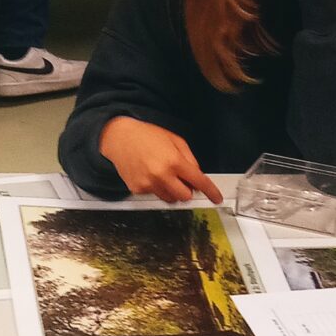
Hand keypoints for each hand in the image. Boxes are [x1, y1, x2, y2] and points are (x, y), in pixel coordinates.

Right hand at [98, 116, 221, 203]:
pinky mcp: (138, 189)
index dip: (211, 192)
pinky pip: (155, 196)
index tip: (216, 198)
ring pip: (170, 199)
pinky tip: (150, 174)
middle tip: (182, 179)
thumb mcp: (175, 140)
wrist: (120, 137)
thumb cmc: (147, 136)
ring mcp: (148, 184)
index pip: (198, 182)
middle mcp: (161, 175)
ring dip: (172, 191)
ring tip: (163, 174)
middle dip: (187, 190)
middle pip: (185, 197)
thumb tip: (198, 177)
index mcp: (174, 161)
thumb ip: (190, 159)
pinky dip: (157, 188)